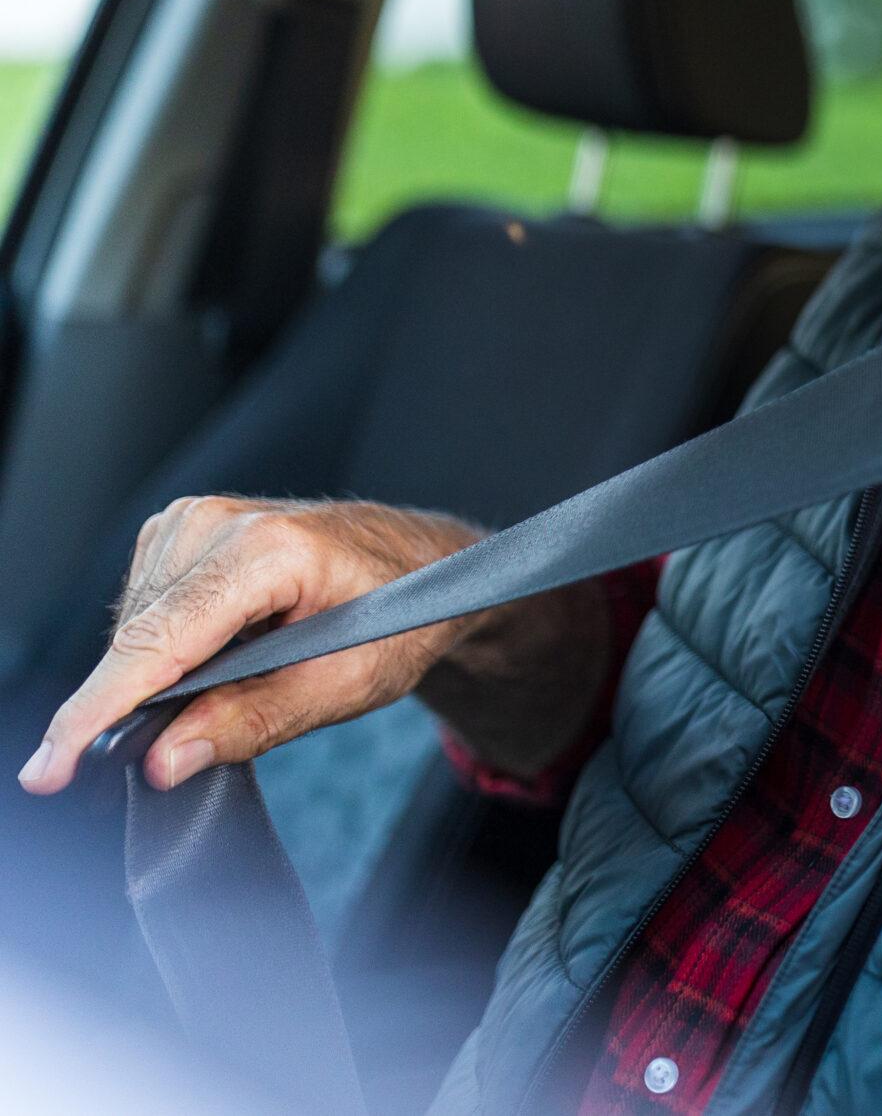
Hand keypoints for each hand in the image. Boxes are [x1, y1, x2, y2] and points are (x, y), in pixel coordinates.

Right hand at [19, 496, 482, 793]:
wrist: (425, 567)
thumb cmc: (399, 616)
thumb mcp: (346, 684)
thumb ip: (251, 722)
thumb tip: (162, 761)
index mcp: (267, 551)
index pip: (158, 642)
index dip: (97, 712)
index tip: (49, 770)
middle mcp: (219, 520)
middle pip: (138, 641)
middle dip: (140, 704)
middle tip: (199, 734)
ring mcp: (195, 518)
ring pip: (133, 629)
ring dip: (161, 673)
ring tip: (245, 670)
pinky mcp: (183, 529)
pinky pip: (144, 611)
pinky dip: (168, 647)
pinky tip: (223, 648)